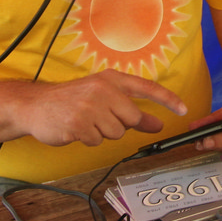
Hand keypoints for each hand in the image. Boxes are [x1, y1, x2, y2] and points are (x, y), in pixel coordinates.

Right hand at [10, 69, 188, 147]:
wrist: (37, 106)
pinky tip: (76, 128)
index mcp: (111, 79)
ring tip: (86, 122)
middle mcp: (103, 89)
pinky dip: (88, 139)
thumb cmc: (73, 101)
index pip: (147, 87)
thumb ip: (132, 110)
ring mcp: (90, 106)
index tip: (184, 109)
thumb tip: (158, 123)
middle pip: (132, 118)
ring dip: (102, 133)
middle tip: (100, 118)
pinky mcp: (78, 123)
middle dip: (120, 124)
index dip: (168, 98)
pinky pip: (97, 141)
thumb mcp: (103, 98)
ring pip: (115, 132)